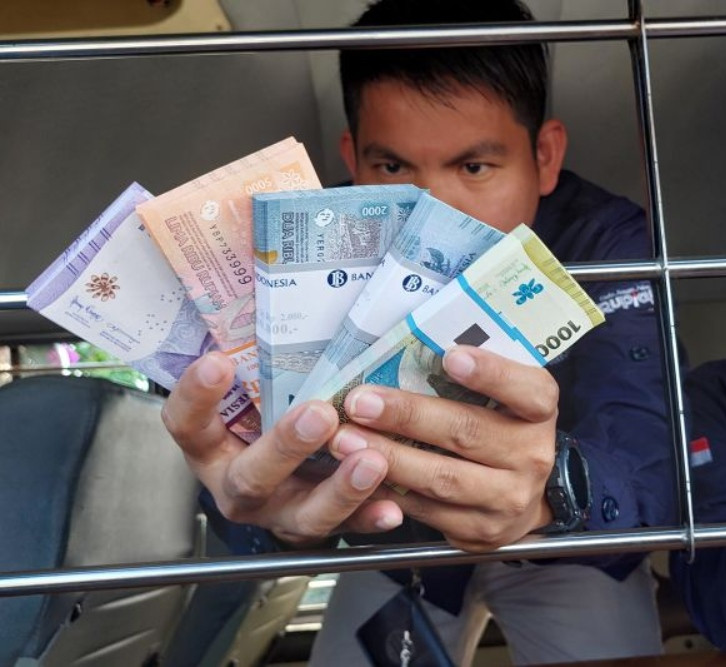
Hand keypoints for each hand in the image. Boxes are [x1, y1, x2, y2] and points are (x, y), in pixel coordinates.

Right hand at [162, 352, 402, 545]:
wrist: (280, 485)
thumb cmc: (264, 419)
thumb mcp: (250, 395)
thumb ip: (256, 362)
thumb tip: (270, 282)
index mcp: (212, 448)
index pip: (187, 424)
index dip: (196, 397)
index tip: (217, 362)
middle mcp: (239, 485)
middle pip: (251, 475)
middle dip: (286, 446)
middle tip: (319, 414)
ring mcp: (280, 513)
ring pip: (303, 512)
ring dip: (339, 489)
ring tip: (371, 461)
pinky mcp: (318, 530)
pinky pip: (346, 530)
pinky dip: (370, 518)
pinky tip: (392, 507)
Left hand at [329, 345, 558, 551]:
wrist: (521, 495)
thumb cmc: (500, 429)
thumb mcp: (503, 396)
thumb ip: (473, 376)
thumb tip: (408, 348)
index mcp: (539, 411)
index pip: (527, 390)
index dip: (490, 374)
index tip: (450, 358)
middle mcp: (531, 456)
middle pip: (467, 432)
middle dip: (407, 416)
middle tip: (361, 402)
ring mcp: (508, 499)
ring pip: (443, 478)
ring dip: (388, 458)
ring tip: (346, 441)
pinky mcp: (481, 531)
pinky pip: (428, 511)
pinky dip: (389, 492)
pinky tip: (358, 475)